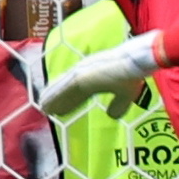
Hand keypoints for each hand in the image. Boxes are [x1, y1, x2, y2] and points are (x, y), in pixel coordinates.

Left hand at [38, 30, 161, 116]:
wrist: (135, 63)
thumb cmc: (132, 76)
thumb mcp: (126, 95)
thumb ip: (118, 105)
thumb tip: (112, 116)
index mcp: (96, 75)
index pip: (80, 91)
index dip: (71, 101)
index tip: (62, 110)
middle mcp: (86, 71)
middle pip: (68, 88)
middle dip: (59, 99)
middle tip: (48, 109)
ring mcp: (82, 73)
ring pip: (62, 88)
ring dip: (52, 98)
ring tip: (44, 108)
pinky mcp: (80, 76)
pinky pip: (63, 89)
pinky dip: (54, 97)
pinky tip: (45, 104)